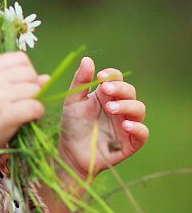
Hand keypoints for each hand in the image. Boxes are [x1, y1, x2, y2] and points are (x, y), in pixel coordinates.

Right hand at [0, 52, 48, 151]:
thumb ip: (15, 81)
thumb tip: (47, 78)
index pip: (20, 58)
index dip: (27, 71)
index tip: (21, 85)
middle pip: (30, 73)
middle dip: (33, 87)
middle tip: (23, 101)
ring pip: (35, 90)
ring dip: (35, 102)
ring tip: (22, 111)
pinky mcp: (6, 115)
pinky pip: (35, 107)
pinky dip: (37, 113)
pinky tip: (27, 119)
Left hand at [58, 56, 148, 179]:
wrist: (70, 153)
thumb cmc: (71, 126)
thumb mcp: (72, 102)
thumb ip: (80, 82)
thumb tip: (88, 59)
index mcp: (106, 95)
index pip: (117, 78)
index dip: (112, 75)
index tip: (100, 77)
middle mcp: (119, 107)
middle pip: (130, 91)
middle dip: (120, 89)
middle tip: (105, 91)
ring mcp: (126, 124)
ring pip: (139, 109)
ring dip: (127, 105)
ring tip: (111, 109)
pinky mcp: (131, 142)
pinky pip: (143, 133)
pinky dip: (137, 127)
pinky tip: (125, 125)